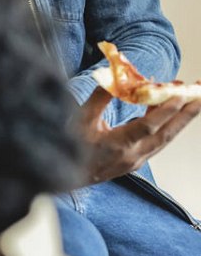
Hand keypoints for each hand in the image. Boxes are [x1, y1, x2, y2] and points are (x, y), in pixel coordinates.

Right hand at [77, 88, 200, 183]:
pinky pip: (158, 141)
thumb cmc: (71, 149)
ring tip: (194, 100)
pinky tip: (168, 111)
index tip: (179, 93)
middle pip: (167, 134)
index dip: (164, 110)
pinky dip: (166, 125)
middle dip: (187, 113)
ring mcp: (137, 160)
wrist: (67, 177)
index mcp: (116, 146)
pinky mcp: (137, 161)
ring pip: (166, 138)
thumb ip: (99, 98)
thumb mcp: (80, 120)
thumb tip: (115, 77)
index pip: (147, 127)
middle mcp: (132, 156)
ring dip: (181, 119)